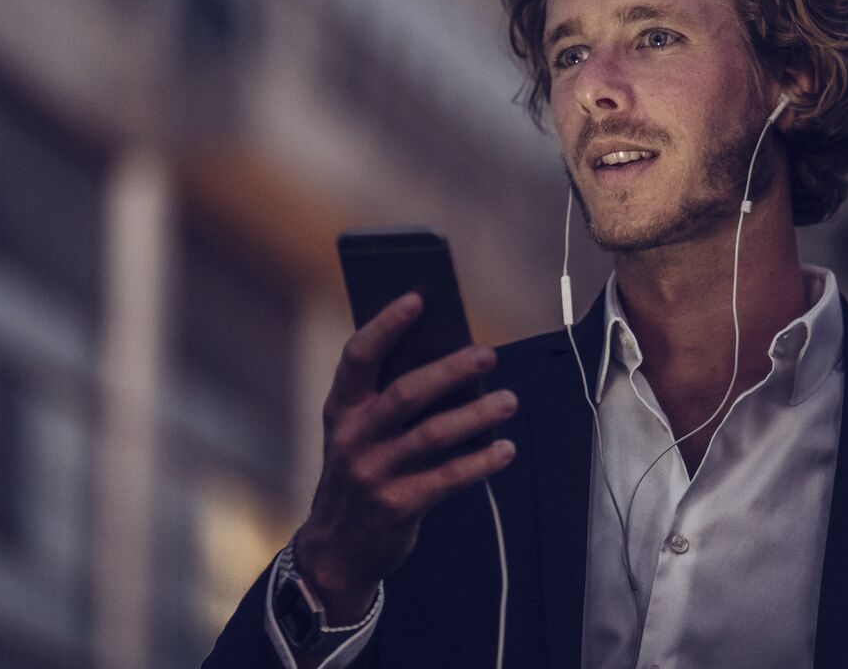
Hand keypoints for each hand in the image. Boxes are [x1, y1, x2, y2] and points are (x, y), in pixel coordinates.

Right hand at [292, 292, 518, 623]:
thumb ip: (391, 397)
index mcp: (340, 408)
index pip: (358, 356)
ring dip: (476, 414)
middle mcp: (352, 437)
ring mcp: (373, 473)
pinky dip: (481, 461)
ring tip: (509, 400)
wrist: (338, 548)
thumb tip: (453, 360)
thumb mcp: (359, 431)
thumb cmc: (361, 470)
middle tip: (487, 353)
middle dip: (449, 370)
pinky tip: (505, 448)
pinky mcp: (397, 505)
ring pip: (432, 435)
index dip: (385, 325)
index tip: (417, 299)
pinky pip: (447, 478)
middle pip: (405, 394)